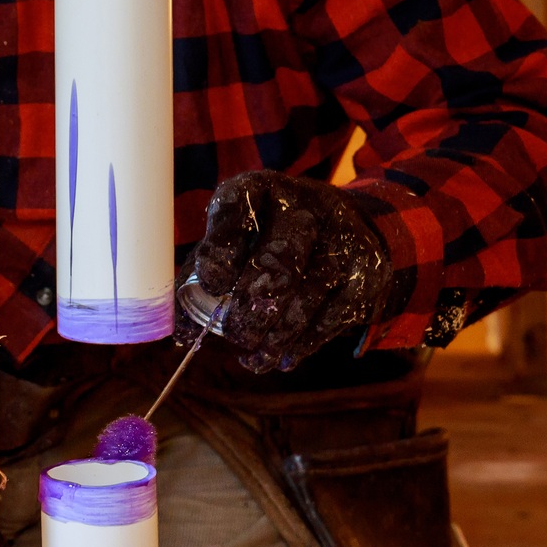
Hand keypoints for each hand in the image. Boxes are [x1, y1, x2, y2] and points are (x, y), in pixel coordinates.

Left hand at [188, 171, 394, 373]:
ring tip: (254, 354)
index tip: (209, 283)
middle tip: (234, 333)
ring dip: (277, 334)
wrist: (343, 230)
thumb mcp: (234, 242)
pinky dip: (304, 343)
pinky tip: (283, 357)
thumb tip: (180, 333)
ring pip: (308, 294)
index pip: (238, 208)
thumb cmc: (268, 240)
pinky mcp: (366, 272)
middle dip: (253, 305)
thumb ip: (200, 280)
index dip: (222, 248)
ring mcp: (342, 237)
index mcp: (261, 189)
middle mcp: (306, 205)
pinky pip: (333, 316)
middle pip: (280, 257)